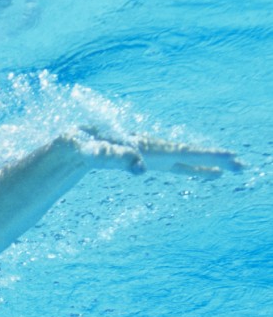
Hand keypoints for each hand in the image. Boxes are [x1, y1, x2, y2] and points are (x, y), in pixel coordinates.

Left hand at [75, 127, 243, 179]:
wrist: (75, 143)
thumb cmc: (85, 147)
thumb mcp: (98, 153)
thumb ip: (116, 157)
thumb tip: (140, 169)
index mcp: (147, 146)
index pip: (182, 152)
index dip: (205, 156)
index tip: (227, 158)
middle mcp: (154, 148)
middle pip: (190, 154)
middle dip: (215, 159)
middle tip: (241, 166)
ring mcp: (153, 154)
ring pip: (187, 160)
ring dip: (210, 164)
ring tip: (232, 169)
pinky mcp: (148, 161)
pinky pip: (177, 166)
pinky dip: (195, 169)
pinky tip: (210, 174)